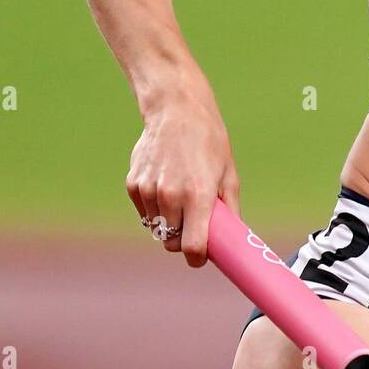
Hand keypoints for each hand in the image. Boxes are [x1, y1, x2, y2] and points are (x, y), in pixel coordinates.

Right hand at [125, 85, 240, 266]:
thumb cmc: (209, 142)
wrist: (176, 110)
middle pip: (172, 242)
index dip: (197, 258)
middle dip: (183, 240)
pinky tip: (165, 185)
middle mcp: (171, 196)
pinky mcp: (134, 185)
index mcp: (198, 195)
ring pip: (157, 228)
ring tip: (181, 196)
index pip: (192, 247)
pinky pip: (145, 213)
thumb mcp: (229, 174)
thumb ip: (229, 210)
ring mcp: (149, 191)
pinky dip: (154, 209)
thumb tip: (234, 239)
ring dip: (168, 223)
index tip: (201, 256)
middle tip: (193, 224)